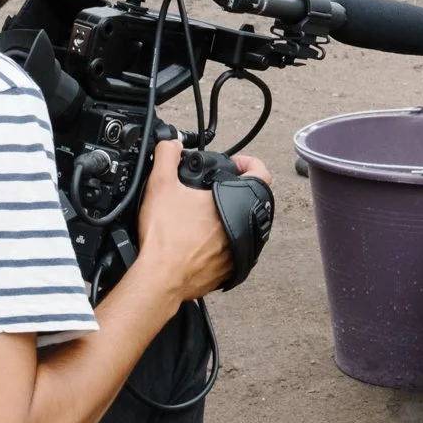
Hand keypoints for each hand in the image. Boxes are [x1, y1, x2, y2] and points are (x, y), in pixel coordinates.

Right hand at [136, 141, 267, 301]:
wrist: (160, 278)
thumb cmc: (165, 237)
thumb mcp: (160, 185)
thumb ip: (167, 156)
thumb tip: (171, 144)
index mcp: (236, 203)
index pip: (261, 174)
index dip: (249, 163)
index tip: (235, 164)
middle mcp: (245, 227)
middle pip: (252, 201)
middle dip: (234, 191)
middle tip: (213, 188)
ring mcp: (240, 251)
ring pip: (243, 226)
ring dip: (227, 217)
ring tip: (204, 214)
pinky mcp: (231, 270)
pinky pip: (233, 250)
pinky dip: (221, 242)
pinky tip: (199, 239)